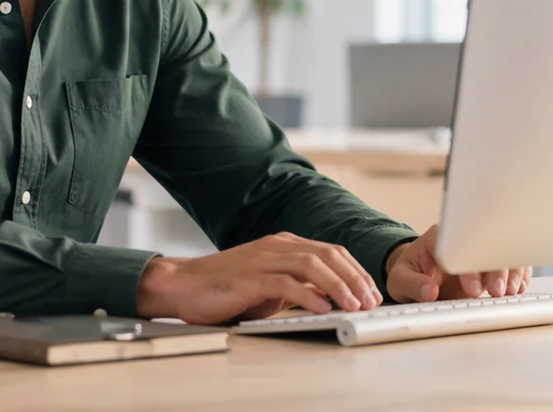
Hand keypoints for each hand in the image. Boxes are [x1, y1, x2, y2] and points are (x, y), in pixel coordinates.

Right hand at [135, 232, 383, 324]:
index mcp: (283, 245)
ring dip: (338, 286)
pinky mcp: (249, 277)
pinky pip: (285, 283)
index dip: (354, 271)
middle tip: (370, 300)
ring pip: (312, 265)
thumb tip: (330, 297)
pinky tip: (323, 308)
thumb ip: (297, 286)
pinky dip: (308, 295)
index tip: (370, 291)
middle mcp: (276, 246)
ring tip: (353, 305)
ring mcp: (263, 259)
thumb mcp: (269, 286)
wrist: (183, 285)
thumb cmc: (225, 288)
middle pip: (327, 255)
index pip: (330, 252)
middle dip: (354, 278)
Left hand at [384, 225, 531, 302]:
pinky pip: (509, 264)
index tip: (473, 288)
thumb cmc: (409, 273)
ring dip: (511, 272)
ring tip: (512, 291)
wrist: (416, 275)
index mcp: (442, 237)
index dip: (469, 267)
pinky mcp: (488, 266)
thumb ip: (413, 284)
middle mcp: (464, 241)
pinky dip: (516, 276)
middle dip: (496, 269)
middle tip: (497, 291)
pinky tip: (518, 288)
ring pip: (503, 254)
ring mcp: (479, 252)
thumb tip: (429, 292)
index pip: (461, 245)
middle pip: (488, 246)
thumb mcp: (401, 280)